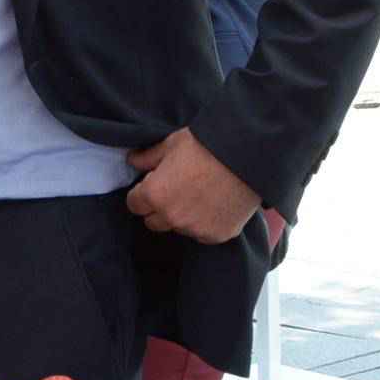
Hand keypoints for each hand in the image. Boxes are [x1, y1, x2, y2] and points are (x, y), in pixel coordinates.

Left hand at [125, 127, 260, 243]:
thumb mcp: (171, 144)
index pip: (134, 205)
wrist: (247, 155)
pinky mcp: (218, 235)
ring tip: (199, 195)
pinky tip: (215, 204)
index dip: (142, 193)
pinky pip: (203, 234)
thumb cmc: (206, 145)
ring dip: (183, 217)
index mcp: (155, 195)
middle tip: (175, 190)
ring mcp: (196, 229)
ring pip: (179, 228)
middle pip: (153, 222)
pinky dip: (206, 223)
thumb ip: (148, 157)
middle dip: (159, 208)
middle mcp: (172, 217)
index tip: (153, 184)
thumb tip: (132, 160)